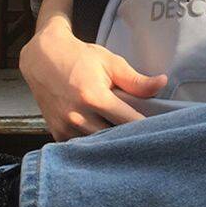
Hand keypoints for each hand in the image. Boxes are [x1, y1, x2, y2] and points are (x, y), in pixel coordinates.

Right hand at [19, 20, 167, 141]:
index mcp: (94, 96)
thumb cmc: (80, 58)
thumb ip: (136, 80)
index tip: (158, 131)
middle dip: (130, 139)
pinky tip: (104, 139)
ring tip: (126, 140)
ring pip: (97, 147)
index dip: (145, 127)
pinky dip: (93, 146)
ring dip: (112, 144)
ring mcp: (65, 127)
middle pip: (113, 139)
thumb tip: (162, 83)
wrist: (42, 58)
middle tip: (145, 138)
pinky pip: (81, 148)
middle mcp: (78, 115)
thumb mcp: (110, 63)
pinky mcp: (56, 133)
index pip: (128, 122)